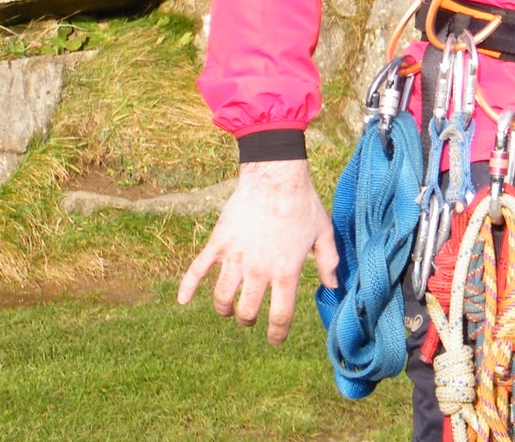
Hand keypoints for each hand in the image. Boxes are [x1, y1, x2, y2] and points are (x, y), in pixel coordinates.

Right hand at [177, 158, 338, 343]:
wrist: (275, 175)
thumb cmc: (302, 203)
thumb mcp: (323, 232)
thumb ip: (329, 262)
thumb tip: (332, 286)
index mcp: (286, 272)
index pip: (280, 316)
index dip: (277, 333)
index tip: (274, 340)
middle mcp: (259, 270)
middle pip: (247, 312)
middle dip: (248, 320)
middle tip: (250, 318)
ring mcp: (236, 257)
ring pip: (222, 298)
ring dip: (224, 309)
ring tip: (228, 309)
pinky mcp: (219, 243)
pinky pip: (197, 270)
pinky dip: (187, 287)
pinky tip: (182, 300)